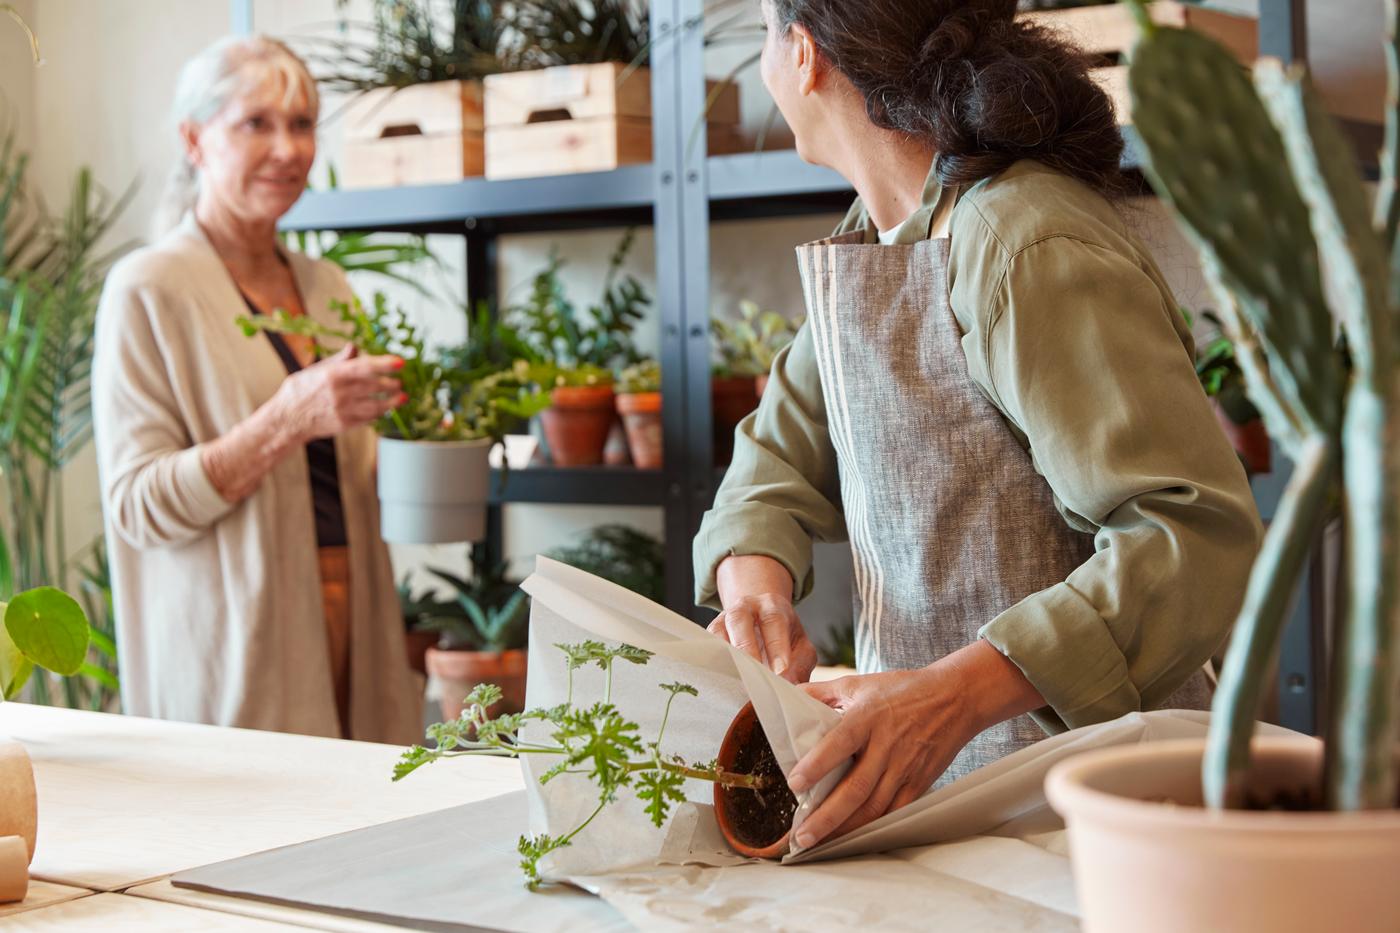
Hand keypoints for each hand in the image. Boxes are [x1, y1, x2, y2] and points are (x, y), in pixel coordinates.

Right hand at [272, 345, 404, 442]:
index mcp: (332, 375)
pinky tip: (385, 408)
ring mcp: (343, 410)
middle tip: (401, 381)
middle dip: (392, 384)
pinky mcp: (345, 424)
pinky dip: (379, 413)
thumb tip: (355, 346)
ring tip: (402, 396)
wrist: (288, 419)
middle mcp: (339, 393)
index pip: (364, 367)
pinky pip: (368, 418)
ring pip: (376, 405)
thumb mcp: (317, 369)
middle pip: (374, 386)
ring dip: (392, 401)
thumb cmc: (302, 390)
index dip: (385, 364)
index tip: (401, 362)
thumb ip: (339, 360)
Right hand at [710, 554, 816, 682]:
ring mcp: (723, 620)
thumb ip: (799, 665)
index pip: (774, 621)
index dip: (776, 646)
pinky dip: (714, 663)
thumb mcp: (800, 647)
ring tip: (738, 682)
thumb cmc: (784, 637)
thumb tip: (788, 687)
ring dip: (727, 657)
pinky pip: (707, 647)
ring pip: (718, 633)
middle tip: (756, 674)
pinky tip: (723, 682)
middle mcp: (744, 607)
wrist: (760, 621)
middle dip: (746, 648)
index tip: (780, 671)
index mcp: (771, 606)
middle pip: (739, 620)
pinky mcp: (710, 635)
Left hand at [784, 663, 977, 848]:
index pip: (840, 744)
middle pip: (856, 788)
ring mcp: (905, 768)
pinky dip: (872, 827)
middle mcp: (887, 746)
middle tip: (801, 835)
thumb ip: (822, 692)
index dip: (817, 765)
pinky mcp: (919, 783)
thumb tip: (789, 694)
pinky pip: (894, 812)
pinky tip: (850, 837)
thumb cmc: (903, 690)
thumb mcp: (860, 683)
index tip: (794, 784)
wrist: (955, 699)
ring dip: (844, 829)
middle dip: (827, 816)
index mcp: (868, 718)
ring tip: (817, 843)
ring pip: (874, 807)